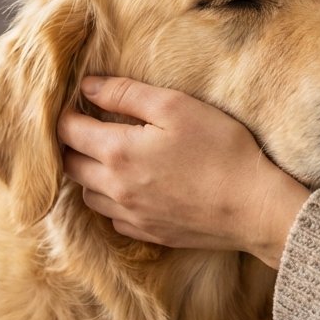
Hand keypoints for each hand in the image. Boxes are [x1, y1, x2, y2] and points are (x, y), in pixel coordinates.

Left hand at [59, 76, 310, 267]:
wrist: (254, 208)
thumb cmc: (220, 149)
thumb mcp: (175, 107)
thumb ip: (126, 94)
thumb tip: (88, 86)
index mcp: (117, 152)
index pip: (67, 131)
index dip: (65, 112)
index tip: (74, 101)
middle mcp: (114, 189)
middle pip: (70, 165)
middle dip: (70, 144)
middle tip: (85, 125)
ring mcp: (131, 216)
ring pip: (87, 195)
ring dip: (89, 173)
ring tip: (107, 155)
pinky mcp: (148, 233)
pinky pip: (112, 217)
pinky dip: (111, 200)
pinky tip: (131, 187)